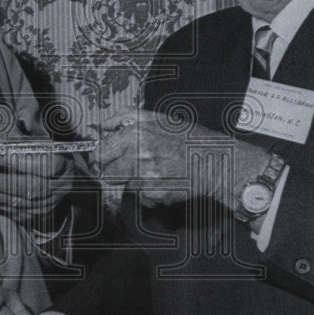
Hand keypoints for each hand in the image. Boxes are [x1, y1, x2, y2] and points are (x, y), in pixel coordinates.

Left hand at [0, 151, 74, 222]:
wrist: (65, 182)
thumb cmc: (50, 159)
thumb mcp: (42, 145)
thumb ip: (21, 143)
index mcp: (63, 167)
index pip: (48, 165)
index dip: (24, 162)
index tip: (3, 156)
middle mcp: (57, 189)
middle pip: (31, 188)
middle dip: (3, 183)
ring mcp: (46, 205)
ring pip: (18, 202)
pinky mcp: (34, 215)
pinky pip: (11, 210)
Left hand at [99, 109, 270, 210]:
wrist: (216, 161)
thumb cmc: (189, 139)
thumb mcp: (158, 118)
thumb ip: (124, 118)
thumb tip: (100, 126)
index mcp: (136, 132)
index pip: (100, 150)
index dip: (97, 158)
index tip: (99, 160)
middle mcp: (138, 152)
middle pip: (106, 172)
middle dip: (113, 172)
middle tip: (130, 168)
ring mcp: (146, 174)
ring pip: (124, 185)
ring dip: (134, 182)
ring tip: (155, 172)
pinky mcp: (154, 192)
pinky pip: (141, 196)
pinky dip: (149, 193)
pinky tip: (165, 181)